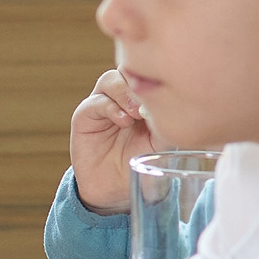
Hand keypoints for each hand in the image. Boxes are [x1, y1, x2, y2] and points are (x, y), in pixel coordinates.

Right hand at [70, 68, 159, 214]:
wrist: (116, 190)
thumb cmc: (143, 163)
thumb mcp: (164, 142)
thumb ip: (167, 120)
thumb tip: (173, 101)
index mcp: (144, 97)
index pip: (149, 71)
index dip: (158, 75)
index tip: (171, 91)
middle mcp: (123, 96)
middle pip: (129, 67)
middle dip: (140, 79)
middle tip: (151, 101)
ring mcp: (103, 103)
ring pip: (111, 79)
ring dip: (125, 92)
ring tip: (137, 113)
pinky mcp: (85, 115)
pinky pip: (96, 101)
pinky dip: (110, 107)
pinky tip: (123, 121)